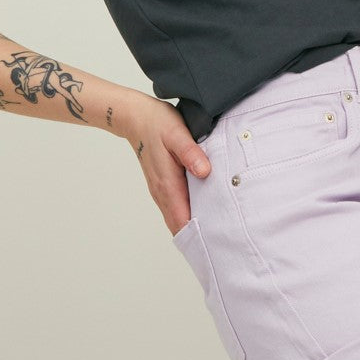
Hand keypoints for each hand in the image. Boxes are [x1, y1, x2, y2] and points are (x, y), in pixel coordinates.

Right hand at [119, 93, 211, 235]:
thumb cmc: (158, 124)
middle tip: (223, 241)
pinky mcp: (162, 184)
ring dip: (193, 225)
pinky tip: (204, 212)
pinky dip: (188, 214)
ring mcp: (161, 190)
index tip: (216, 242)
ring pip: (176, 217)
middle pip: (179, 225)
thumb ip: (191, 154)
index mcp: (167, 184)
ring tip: (217, 232)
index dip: (197, 235)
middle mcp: (162, 192)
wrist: (136, 117)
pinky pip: (175, 207)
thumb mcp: (177, 134)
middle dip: (199, 236)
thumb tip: (205, 173)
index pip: (181, 220)